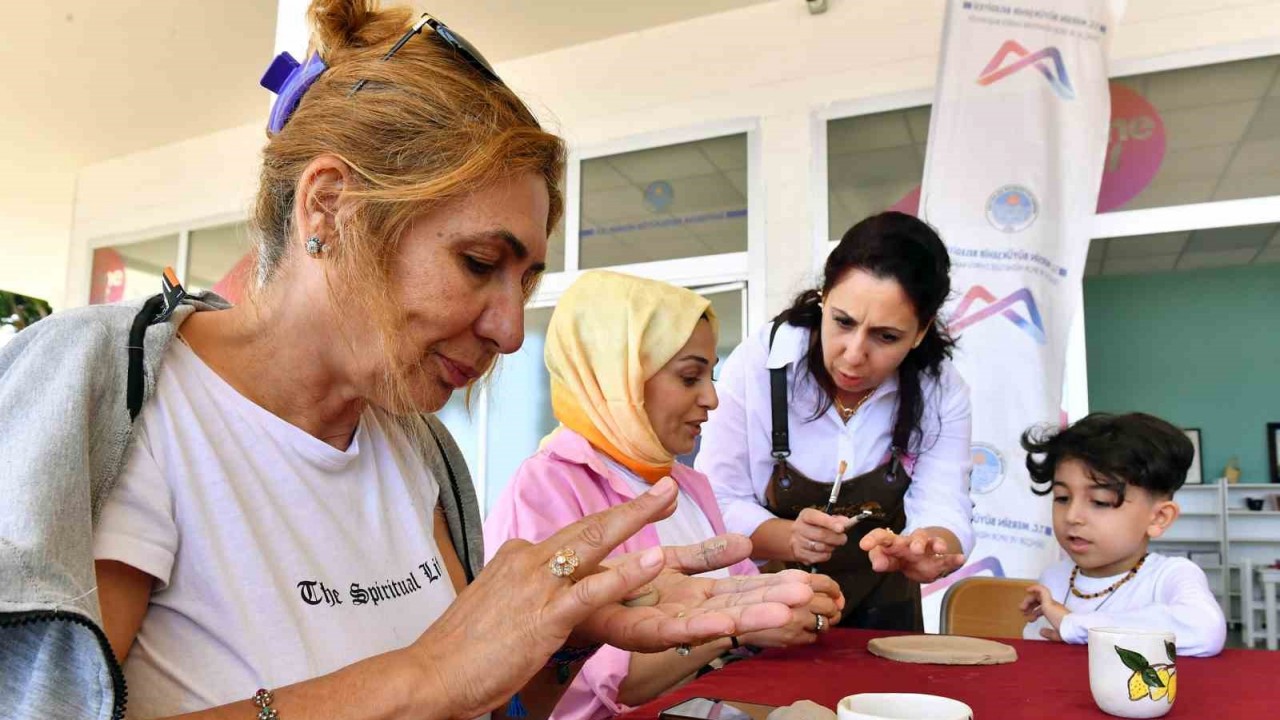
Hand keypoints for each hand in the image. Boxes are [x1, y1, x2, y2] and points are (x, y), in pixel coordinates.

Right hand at [410, 479, 804, 718]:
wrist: (429, 674)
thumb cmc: (458, 650)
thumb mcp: (492, 605)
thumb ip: (518, 590)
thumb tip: (532, 589)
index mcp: (516, 557)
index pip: (568, 536)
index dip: (607, 522)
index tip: (635, 510)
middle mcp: (527, 561)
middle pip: (587, 526)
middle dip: (630, 507)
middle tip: (665, 489)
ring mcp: (537, 586)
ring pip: (592, 543)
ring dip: (633, 519)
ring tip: (666, 502)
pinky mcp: (545, 616)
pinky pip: (591, 590)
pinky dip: (625, 574)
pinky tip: (652, 561)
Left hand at [576, 554, 817, 650]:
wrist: (569, 597)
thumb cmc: (618, 580)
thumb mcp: (671, 563)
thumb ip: (707, 554)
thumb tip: (745, 540)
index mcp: (692, 593)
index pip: (738, 588)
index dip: (768, 586)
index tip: (803, 582)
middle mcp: (683, 611)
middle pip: (733, 606)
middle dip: (769, 603)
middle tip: (807, 598)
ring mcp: (664, 624)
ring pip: (711, 621)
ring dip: (747, 618)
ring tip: (783, 614)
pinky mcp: (638, 631)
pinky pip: (672, 631)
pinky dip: (700, 629)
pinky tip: (725, 626)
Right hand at [738, 573, 843, 646]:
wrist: (734, 619)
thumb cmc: (753, 596)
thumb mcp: (775, 581)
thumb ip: (804, 584)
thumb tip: (836, 596)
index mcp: (796, 581)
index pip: (826, 584)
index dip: (835, 590)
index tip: (836, 596)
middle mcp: (800, 600)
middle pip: (829, 606)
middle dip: (832, 609)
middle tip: (828, 611)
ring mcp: (798, 620)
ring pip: (825, 623)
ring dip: (824, 623)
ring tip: (815, 621)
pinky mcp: (794, 638)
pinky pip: (814, 638)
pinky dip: (811, 634)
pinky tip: (802, 631)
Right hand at [790, 508, 855, 563]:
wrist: (796, 537)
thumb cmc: (814, 526)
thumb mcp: (823, 518)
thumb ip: (836, 519)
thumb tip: (846, 522)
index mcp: (805, 515)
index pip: (817, 517)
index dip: (830, 523)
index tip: (842, 528)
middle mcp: (798, 527)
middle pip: (820, 534)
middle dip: (835, 538)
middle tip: (843, 539)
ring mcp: (797, 542)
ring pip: (820, 547)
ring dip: (831, 547)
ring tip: (834, 544)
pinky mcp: (799, 554)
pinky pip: (818, 557)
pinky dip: (826, 555)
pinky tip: (826, 551)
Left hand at [858, 528, 964, 582]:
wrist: (920, 560)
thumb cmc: (899, 556)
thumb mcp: (888, 559)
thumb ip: (880, 560)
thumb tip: (876, 564)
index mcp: (894, 542)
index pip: (883, 536)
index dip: (873, 539)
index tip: (863, 545)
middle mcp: (911, 542)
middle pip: (913, 536)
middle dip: (914, 541)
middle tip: (911, 548)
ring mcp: (927, 549)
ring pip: (931, 542)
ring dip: (935, 544)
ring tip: (939, 549)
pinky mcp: (940, 559)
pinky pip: (948, 558)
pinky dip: (954, 558)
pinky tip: (960, 558)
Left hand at [1020, 583, 1068, 634]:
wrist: (1072, 629)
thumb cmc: (1067, 632)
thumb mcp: (1056, 635)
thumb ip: (1049, 633)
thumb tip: (1041, 631)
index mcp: (1056, 613)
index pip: (1044, 608)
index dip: (1035, 613)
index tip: (1029, 619)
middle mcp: (1054, 606)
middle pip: (1040, 601)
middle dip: (1030, 605)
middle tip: (1022, 611)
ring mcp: (1052, 603)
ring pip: (1038, 596)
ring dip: (1028, 600)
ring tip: (1022, 607)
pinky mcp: (1050, 601)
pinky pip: (1042, 590)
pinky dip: (1035, 588)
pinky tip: (1028, 590)